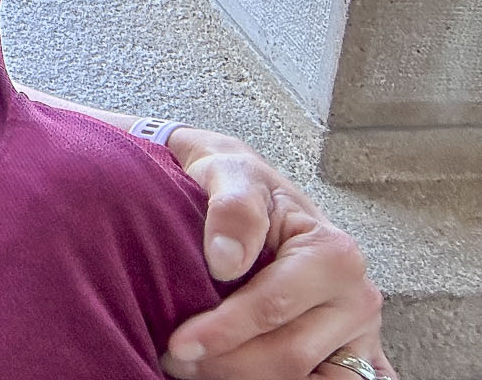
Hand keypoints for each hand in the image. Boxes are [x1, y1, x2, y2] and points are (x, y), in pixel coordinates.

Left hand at [160, 128, 387, 378]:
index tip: (179, 344)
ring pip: (306, 379)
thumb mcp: (229, 173)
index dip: (223, 331)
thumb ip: (233, 210)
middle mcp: (357, 298)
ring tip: (198, 367)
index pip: (274, 308)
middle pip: (290, 356)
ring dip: (246, 378)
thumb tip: (225, 261)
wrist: (243, 185)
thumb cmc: (235, 180)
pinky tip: (245, 376)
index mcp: (335, 254)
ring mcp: (358, 332)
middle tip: (175, 358)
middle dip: (226, 363)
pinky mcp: (350, 353)